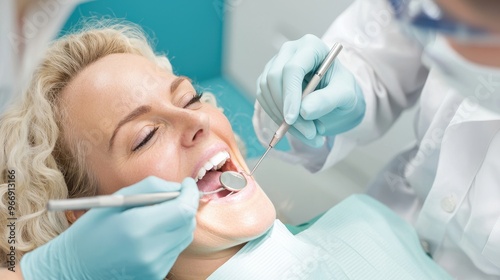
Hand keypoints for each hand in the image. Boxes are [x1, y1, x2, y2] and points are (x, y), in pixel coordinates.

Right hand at [21, 176, 198, 279]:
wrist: (73, 269)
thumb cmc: (91, 231)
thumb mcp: (117, 199)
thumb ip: (152, 188)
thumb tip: (179, 187)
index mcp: (138, 227)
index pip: (184, 209)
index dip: (190, 193)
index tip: (188, 184)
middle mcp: (150, 250)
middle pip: (188, 223)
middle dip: (186, 205)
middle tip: (175, 196)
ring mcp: (154, 266)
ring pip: (184, 237)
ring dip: (178, 222)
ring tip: (157, 216)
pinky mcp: (156, 275)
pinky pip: (174, 250)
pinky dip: (170, 238)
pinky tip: (150, 235)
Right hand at [256, 34, 364, 146]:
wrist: (334, 96)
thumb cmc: (341, 90)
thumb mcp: (345, 95)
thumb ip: (328, 100)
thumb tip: (303, 111)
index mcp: (311, 46)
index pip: (293, 68)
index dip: (290, 94)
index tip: (292, 119)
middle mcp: (289, 51)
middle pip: (274, 78)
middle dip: (286, 110)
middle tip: (308, 133)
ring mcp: (274, 64)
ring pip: (266, 92)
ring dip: (282, 118)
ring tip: (309, 133)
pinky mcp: (267, 80)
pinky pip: (263, 100)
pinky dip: (277, 118)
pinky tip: (296, 127)